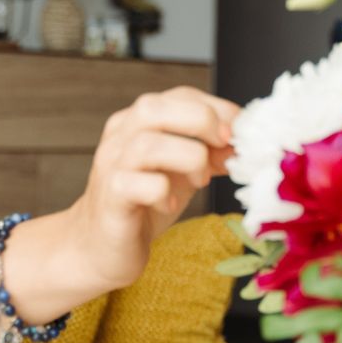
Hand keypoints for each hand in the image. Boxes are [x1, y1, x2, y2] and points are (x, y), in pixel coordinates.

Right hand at [65, 86, 240, 291]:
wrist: (100, 246)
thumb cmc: (144, 204)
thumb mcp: (182, 171)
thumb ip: (209, 154)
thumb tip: (242, 145)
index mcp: (138, 121)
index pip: (180, 96)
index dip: (217, 108)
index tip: (241, 131)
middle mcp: (120, 136)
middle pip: (155, 108)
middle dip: (201, 122)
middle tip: (224, 147)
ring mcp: (111, 165)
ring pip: (148, 145)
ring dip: (188, 159)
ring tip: (200, 180)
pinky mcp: (111, 198)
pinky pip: (138, 185)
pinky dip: (164, 193)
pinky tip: (172, 204)